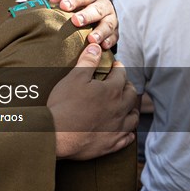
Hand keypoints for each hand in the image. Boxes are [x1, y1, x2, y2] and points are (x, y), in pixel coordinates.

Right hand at [48, 43, 137, 158]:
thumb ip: (87, 62)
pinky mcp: (111, 143)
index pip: (121, 75)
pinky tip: (126, 131)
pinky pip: (127, 138)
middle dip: (128, 87)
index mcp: (112, 91)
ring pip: (133, 117)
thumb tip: (96, 47)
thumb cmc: (64, 105)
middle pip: (131, 95)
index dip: (118, 68)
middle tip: (122, 84)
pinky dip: (128, 133)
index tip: (115, 66)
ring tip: (127, 106)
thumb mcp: (73, 78)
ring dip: (132, 110)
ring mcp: (117, 128)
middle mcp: (120, 109)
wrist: (56, 135)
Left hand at [51, 0, 116, 48]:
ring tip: (91, 39)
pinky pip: (114, 36)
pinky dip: (109, 41)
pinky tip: (103, 46)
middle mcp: (104, 4)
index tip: (63, 5)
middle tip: (76, 21)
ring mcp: (111, 18)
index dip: (74, 0)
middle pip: (97, 10)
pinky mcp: (115, 30)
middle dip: (87, 16)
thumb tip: (53, 1)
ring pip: (108, 24)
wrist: (96, 3)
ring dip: (100, 32)